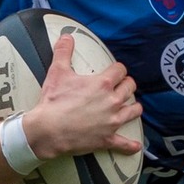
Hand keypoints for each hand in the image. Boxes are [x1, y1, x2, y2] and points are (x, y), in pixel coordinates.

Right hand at [20, 33, 142, 161]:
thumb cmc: (54, 102)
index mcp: (103, 84)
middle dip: (127, 85)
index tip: (115, 72)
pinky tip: (135, 145)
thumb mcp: (57, 72)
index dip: (118, 70)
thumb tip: (66, 37)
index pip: (120, 70)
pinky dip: (130, 145)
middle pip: (130, 88)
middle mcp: (112, 101)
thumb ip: (63, 52)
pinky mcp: (107, 138)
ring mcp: (112, 121)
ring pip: (133, 111)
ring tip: (131, 107)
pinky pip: (124, 143)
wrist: (48, 130)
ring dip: (133, 107)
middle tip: (122, 87)